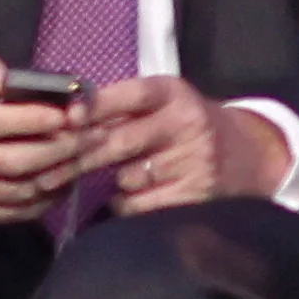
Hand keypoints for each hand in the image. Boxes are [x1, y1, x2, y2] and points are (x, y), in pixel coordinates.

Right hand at [0, 44, 88, 223]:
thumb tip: (4, 80)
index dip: (33, 120)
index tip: (66, 113)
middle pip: (11, 161)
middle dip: (57, 149)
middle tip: (89, 136)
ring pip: (18, 190)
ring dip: (58, 174)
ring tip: (84, 155)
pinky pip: (15, 211)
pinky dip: (46, 199)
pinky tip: (63, 179)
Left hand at [82, 77, 291, 213]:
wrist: (248, 154)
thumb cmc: (186, 126)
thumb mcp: (164, 103)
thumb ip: (121, 107)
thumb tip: (65, 120)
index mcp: (174, 93)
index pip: (131, 94)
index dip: (96, 107)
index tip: (68, 120)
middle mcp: (187, 124)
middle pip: (120, 142)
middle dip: (81, 156)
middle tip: (50, 169)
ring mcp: (193, 161)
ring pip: (126, 178)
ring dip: (113, 180)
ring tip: (124, 174)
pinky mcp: (195, 195)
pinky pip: (138, 205)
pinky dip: (126, 203)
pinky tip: (135, 194)